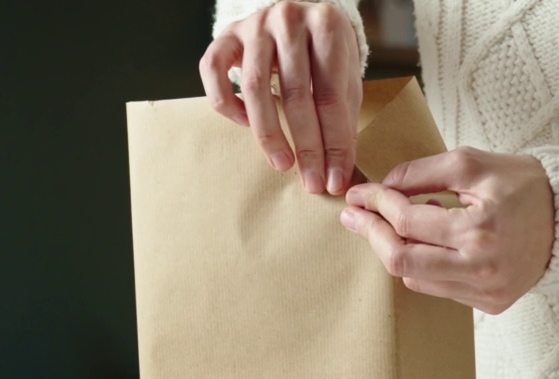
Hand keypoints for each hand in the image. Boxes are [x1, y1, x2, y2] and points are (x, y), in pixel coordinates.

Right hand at [200, 1, 361, 194]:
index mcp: (327, 24)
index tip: (335, 178)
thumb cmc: (323, 52)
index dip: (335, 141)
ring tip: (282, 163)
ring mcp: (254, 25)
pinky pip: (214, 73)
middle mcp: (289, 19)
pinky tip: (246, 123)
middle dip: (306, 146)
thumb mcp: (344, 75)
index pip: (332, 94)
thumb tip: (340, 168)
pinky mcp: (225, 35)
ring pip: (254, 87)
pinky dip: (228, 104)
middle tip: (311, 181)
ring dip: (268, 134)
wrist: (297, 15)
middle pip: (296, 93)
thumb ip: (343, 114)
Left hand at [339, 147, 555, 313]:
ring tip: (401, 221)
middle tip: (356, 216)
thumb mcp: (473, 164)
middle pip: (402, 261)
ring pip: (416, 279)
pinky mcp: (491, 304)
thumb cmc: (525, 185)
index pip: (407, 222)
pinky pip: (440, 288)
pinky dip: (426, 265)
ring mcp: (487, 292)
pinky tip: (431, 242)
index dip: (377, 204)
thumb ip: (422, 173)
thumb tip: (381, 187)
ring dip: (398, 250)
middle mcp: (483, 269)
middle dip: (372, 235)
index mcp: (480, 230)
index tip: (359, 194)